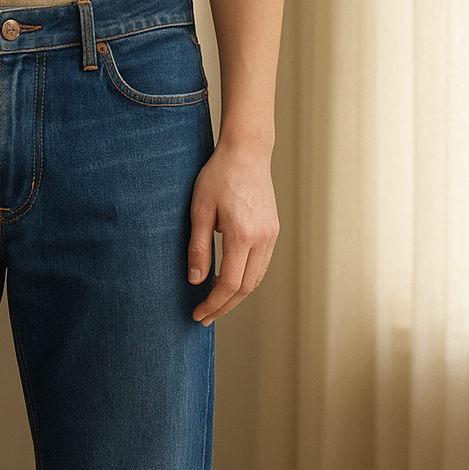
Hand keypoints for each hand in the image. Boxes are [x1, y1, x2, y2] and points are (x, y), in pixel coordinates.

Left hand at [188, 140, 279, 325]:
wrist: (247, 151)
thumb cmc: (218, 176)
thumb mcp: (199, 211)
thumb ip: (198, 248)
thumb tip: (195, 281)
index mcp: (242, 235)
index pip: (229, 284)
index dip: (213, 304)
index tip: (198, 314)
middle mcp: (262, 239)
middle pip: (245, 288)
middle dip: (224, 307)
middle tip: (204, 318)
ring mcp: (271, 235)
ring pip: (255, 280)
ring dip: (235, 297)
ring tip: (215, 306)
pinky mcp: (273, 231)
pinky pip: (261, 266)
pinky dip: (246, 281)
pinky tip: (229, 285)